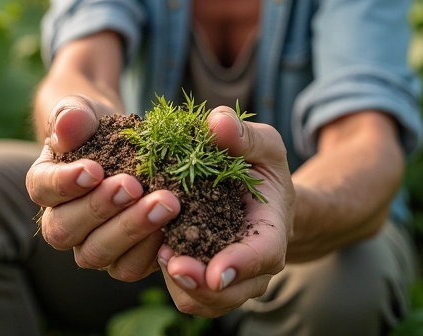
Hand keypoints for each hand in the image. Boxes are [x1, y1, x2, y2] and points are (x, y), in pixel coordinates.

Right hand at [25, 95, 181, 280]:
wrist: (122, 140)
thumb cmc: (95, 125)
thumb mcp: (82, 110)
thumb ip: (71, 116)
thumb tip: (65, 127)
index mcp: (45, 184)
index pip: (43, 189)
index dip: (66, 183)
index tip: (95, 169)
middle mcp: (62, 222)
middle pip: (66, 229)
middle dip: (102, 208)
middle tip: (134, 186)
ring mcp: (91, 243)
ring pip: (99, 253)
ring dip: (132, 230)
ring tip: (165, 204)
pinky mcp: (123, 256)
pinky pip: (131, 266)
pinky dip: (151, 249)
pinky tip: (174, 224)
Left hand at [157, 106, 294, 318]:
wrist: (255, 191)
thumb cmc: (261, 166)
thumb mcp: (263, 145)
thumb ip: (245, 136)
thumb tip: (217, 122)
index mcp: (271, 234)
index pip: (262, 257)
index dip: (240, 266)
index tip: (216, 272)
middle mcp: (249, 266)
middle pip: (227, 293)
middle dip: (199, 283)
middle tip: (171, 261)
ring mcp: (223, 276)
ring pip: (200, 299)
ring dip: (178, 281)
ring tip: (158, 251)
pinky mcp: (198, 273)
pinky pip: (182, 289)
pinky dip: (165, 276)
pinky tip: (151, 246)